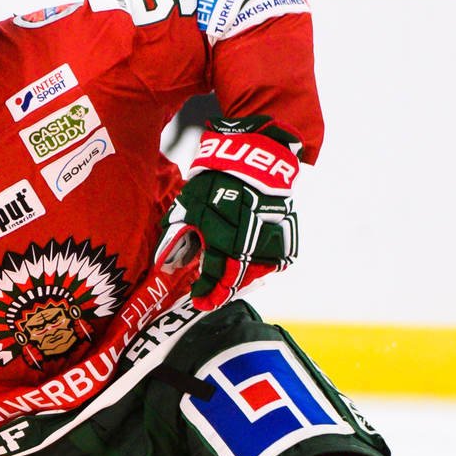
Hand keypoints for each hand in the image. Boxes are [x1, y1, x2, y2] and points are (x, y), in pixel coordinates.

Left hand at [174, 115, 301, 309]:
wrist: (253, 154)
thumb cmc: (215, 179)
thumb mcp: (189, 205)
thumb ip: (179, 235)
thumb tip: (169, 263)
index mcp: (222, 233)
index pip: (216, 273)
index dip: (208, 291)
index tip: (199, 300)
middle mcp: (249, 238)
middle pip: (238, 276)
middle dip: (223, 290)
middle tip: (211, 298)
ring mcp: (271, 235)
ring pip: (259, 270)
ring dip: (242, 278)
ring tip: (228, 283)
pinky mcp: (286, 228)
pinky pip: (275, 256)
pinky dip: (262, 264)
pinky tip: (249, 267)